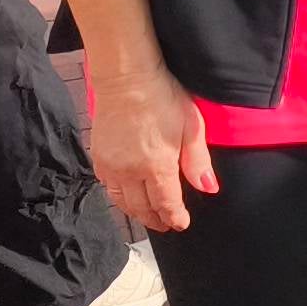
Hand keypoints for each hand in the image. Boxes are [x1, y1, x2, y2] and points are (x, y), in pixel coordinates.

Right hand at [86, 69, 213, 233]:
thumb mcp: (192, 127)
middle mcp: (130, 171)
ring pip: (122, 201)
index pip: (166, 203)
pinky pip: (107, 187)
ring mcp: (111, 165)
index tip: (181, 224)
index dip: (174, 217)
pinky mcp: (98, 157)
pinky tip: (126, 198)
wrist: (127, 79)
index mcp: (156, 166)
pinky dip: (118, 198)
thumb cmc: (164, 97)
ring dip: (136, 213)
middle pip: (142, 207)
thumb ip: (198, 162)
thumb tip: (208, 189)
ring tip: (148, 217)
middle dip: (155, 219)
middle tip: (165, 226)